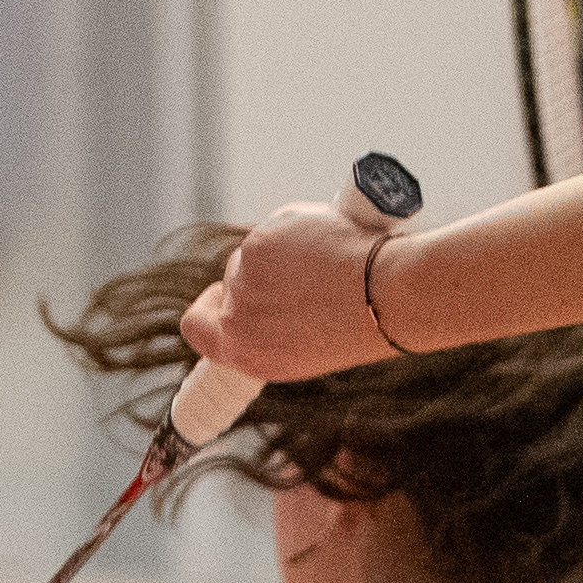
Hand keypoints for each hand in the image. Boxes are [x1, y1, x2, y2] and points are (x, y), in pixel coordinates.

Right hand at [182, 194, 396, 387]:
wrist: (386, 298)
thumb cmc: (361, 324)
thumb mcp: (304, 346)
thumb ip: (271, 326)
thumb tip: (269, 294)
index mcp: (247, 354)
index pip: (196, 327)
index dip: (210, 307)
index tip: (226, 295)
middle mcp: (239, 322)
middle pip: (229, 281)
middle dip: (258, 270)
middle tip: (299, 268)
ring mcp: (245, 281)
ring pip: (253, 252)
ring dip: (282, 248)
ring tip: (327, 263)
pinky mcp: (259, 246)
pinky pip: (271, 228)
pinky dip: (296, 228)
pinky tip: (327, 242)